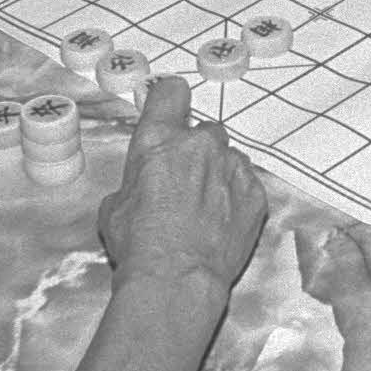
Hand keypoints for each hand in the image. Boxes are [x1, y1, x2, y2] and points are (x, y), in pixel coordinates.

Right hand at [97, 77, 267, 295]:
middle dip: (195, 152)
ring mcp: (232, 167)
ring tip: (203, 210)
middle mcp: (199, 145)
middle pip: (204, 132)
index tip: (171, 113)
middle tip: (183, 184)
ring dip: (217, 176)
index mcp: (159, 139)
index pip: (171, 91)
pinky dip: (236, 198)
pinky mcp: (255, 193)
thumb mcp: (115, 206)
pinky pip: (246, 184)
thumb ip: (135, 181)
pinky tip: (221, 223)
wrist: (176, 279)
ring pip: (228, 159)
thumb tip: (141, 188)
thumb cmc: (139, 245)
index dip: (170, 101)